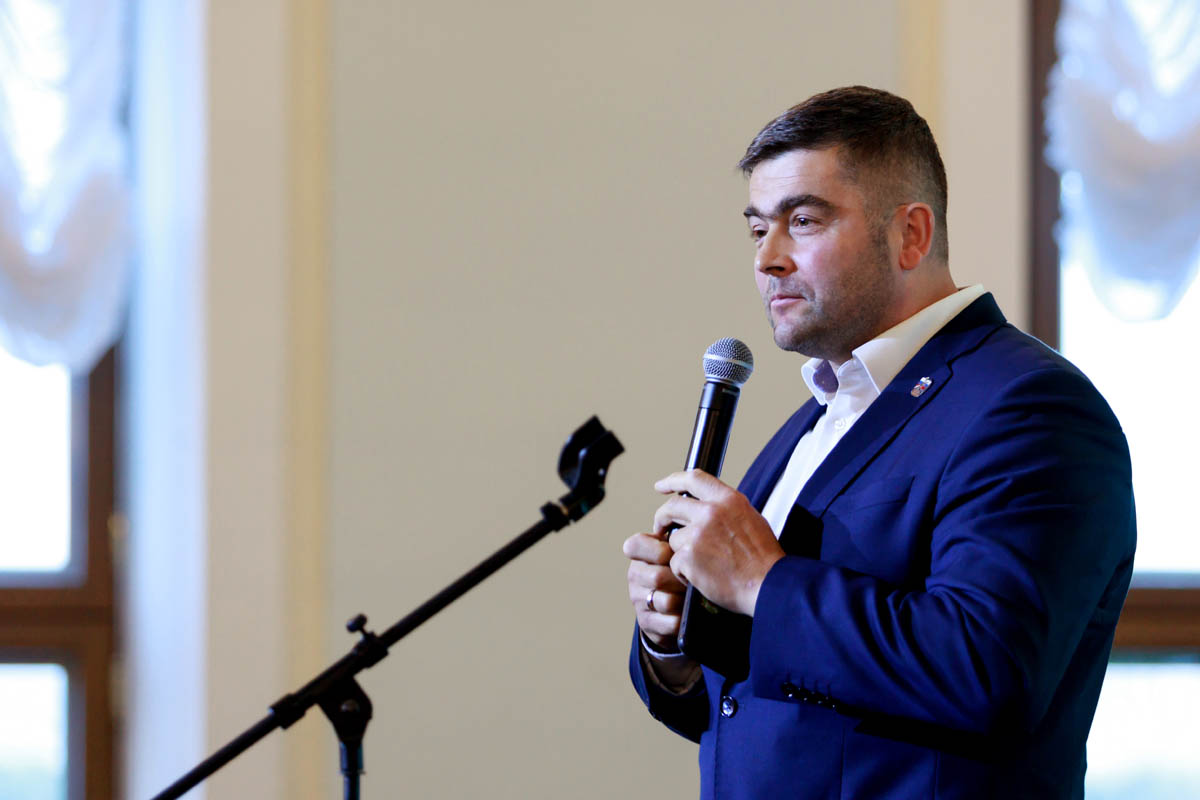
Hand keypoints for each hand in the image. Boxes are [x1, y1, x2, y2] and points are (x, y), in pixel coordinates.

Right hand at [623, 530, 688, 651]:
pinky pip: (671, 622)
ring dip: (686, 600)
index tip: (673, 554)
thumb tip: (698, 534)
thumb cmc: (679, 569)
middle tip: (698, 578)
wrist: (673, 604)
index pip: (635, 545)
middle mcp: (635, 577)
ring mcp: (639, 601)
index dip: (658, 550)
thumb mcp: (676, 551)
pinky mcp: (648, 623)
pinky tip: (692, 612)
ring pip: (666, 601)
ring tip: (698, 595)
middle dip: (681, 579)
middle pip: (657, 577)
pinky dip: (686, 618)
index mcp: (639, 555)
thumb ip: (680, 539)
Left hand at [653, 469, 784, 615]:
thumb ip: (726, 509)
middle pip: (673, 507)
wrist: (768, 585)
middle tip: (661, 529)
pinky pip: (675, 562)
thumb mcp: (751, 519)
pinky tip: (701, 578)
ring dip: (681, 553)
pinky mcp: (689, 557)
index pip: (693, 478)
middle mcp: (711, 512)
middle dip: (662, 518)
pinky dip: (683, 573)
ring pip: (674, 539)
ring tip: (703, 566)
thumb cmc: (763, 559)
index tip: (660, 487)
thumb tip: (708, 506)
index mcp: (728, 500)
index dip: (672, 481)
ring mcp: (698, 534)